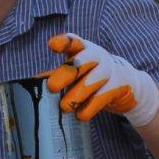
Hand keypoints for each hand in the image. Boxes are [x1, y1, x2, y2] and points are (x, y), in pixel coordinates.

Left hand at [40, 33, 158, 126]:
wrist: (127, 86)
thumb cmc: (93, 78)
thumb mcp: (77, 73)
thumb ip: (58, 75)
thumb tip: (31, 84)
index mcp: (84, 49)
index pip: (74, 42)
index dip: (64, 42)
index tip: (52, 45)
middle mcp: (98, 56)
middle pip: (82, 61)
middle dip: (67, 73)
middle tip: (52, 87)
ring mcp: (110, 70)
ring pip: (93, 80)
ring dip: (77, 94)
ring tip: (64, 107)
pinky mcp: (120, 85)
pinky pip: (103, 96)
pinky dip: (91, 107)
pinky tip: (81, 115)